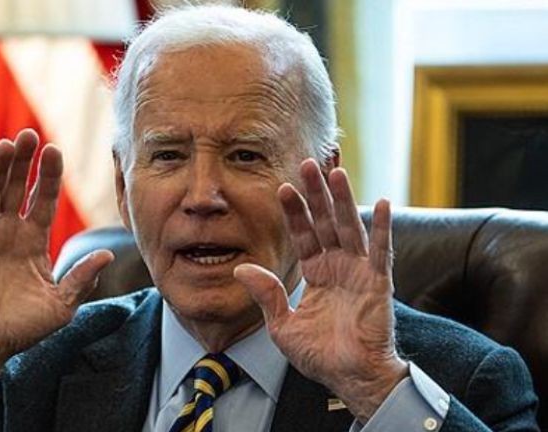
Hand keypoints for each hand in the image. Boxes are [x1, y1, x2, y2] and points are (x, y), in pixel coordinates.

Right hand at [0, 129, 112, 400]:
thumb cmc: (24, 328)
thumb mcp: (61, 305)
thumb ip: (81, 279)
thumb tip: (107, 254)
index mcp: (34, 240)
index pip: (43, 199)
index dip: (48, 175)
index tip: (55, 150)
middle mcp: (9, 232)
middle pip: (16, 188)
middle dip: (24, 162)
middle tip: (31, 135)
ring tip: (7, 145)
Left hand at [234, 159, 406, 422]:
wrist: (349, 378)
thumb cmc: (319, 356)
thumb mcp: (281, 325)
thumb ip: (266, 294)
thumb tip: (241, 268)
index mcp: (317, 274)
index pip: (303, 235)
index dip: (294, 212)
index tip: (282, 187)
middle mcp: (338, 267)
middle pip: (325, 222)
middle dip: (315, 194)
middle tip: (306, 163)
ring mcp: (359, 272)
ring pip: (349, 228)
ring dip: (343, 200)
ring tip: (334, 172)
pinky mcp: (378, 283)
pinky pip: (381, 251)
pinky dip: (381, 227)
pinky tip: (379, 202)